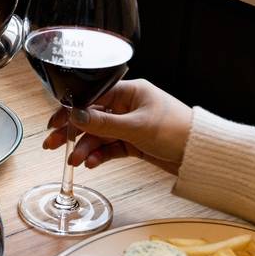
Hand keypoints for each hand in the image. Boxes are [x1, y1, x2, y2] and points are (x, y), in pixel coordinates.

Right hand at [43, 79, 192, 173]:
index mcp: (129, 92)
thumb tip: (75, 115)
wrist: (202, 155)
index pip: (91, 98)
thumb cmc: (178, 131)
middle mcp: (127, 107)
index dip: (71, 111)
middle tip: (52, 144)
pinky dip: (99, 155)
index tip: (54, 123)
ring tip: (75, 161)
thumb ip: (103, 123)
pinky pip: (109, 148)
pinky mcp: (133, 143)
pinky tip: (92, 162)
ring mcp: (129, 125)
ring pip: (98, 135)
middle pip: (91, 118)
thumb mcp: (136, 127)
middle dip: (71, 132)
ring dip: (84, 148)